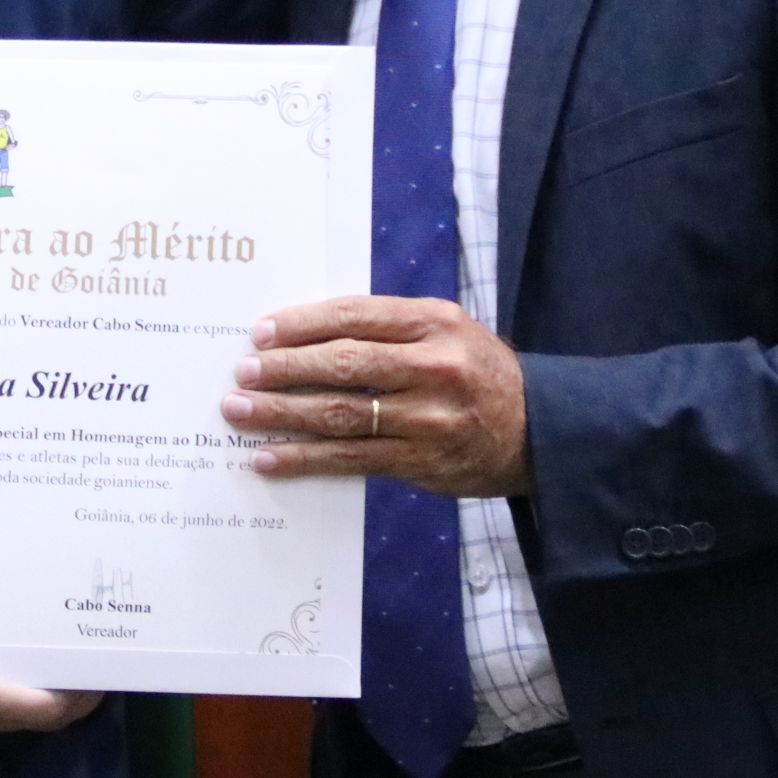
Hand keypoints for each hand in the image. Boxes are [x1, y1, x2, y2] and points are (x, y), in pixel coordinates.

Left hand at [222, 296, 530, 497]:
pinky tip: (269, 456)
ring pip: (341, 413)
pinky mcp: (422, 462)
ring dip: (282, 412)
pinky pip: (352, 459)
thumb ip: (387, 329)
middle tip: (241, 371)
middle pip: (343, 363)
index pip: (354, 316)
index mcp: (434, 322)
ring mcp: (429, 418)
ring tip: (239, 411)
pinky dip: (305, 457)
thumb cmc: (476, 372)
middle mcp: (434, 366)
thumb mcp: (446, 332)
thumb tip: (303, 334)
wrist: (539, 431)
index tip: (261, 332)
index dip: (301, 323)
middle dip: (284, 368)